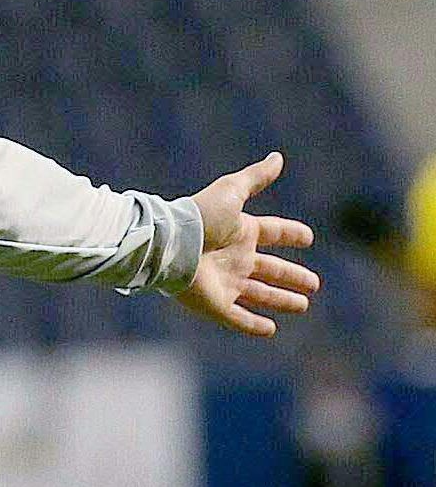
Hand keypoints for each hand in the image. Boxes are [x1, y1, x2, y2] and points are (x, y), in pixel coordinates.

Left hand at [177, 152, 319, 336]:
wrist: (172, 244)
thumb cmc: (201, 216)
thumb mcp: (232, 191)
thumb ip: (255, 178)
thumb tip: (277, 157)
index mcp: (240, 232)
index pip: (272, 233)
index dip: (290, 234)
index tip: (308, 238)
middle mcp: (234, 258)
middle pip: (270, 269)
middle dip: (291, 276)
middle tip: (314, 284)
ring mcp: (225, 283)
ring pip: (259, 295)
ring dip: (280, 300)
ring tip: (302, 306)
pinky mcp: (215, 304)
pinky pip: (238, 318)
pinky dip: (254, 325)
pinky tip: (272, 329)